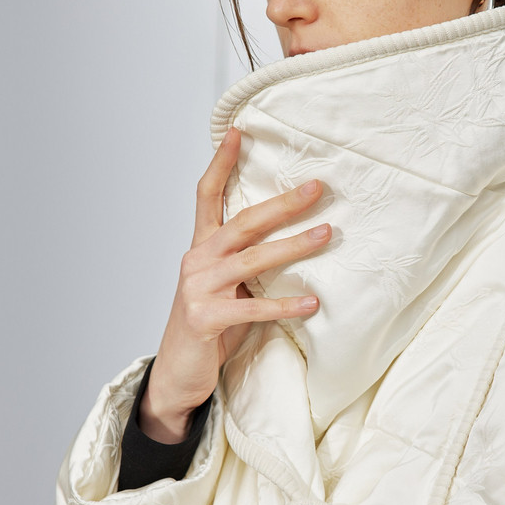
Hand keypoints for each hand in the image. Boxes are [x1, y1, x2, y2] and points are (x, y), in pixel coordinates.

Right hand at [139, 127, 329, 442]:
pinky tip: (313, 303)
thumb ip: (246, 262)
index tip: (239, 132)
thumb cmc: (209, 325)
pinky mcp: (205, 318)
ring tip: (327, 234)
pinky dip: (285, 305)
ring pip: (251, 259)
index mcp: (201, 247)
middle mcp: (197, 260)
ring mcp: (198, 289)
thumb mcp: (226, 286)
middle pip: (242, 221)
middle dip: (281, 203)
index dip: (221, 163)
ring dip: (293, 246)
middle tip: (316, 188)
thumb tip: (294, 240)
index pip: (206, 195)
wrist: (178, 372)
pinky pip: (253, 308)